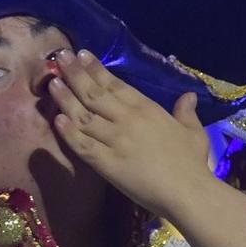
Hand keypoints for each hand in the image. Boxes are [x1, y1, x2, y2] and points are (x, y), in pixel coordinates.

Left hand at [48, 50, 214, 220]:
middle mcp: (127, 120)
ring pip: (84, 116)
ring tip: (52, 83)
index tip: (81, 54)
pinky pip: (83, 145)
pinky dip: (69, 133)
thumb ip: (186, 112)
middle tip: (59, 57)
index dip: (96, 69)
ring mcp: (115, 141)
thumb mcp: (193, 131)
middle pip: (95, 93)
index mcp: (147, 109)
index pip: (115, 84)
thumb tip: (188, 96)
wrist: (188, 192)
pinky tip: (56, 120)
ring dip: (66, 98)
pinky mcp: (107, 164)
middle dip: (75, 74)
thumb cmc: (193, 163)